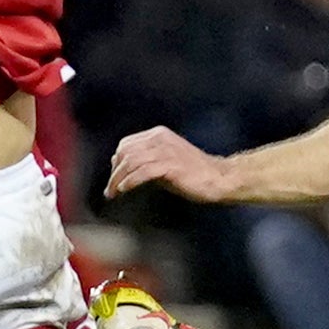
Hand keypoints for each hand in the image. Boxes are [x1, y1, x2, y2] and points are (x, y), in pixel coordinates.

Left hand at [107, 127, 236, 201]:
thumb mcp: (164, 162)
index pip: (126, 145)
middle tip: (110, 191)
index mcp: (157, 135)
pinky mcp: (171, 164)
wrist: (219, 178)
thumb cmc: (192, 174)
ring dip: (119, 179)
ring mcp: (166, 151)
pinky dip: (131, 181)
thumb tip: (119, 167)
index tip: (114, 179)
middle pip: (125, 153)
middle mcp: (159, 139)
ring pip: (132, 162)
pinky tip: (125, 189)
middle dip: (114, 173)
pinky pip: (143, 171)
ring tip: (114, 193)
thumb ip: (144, 161)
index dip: (116, 163)